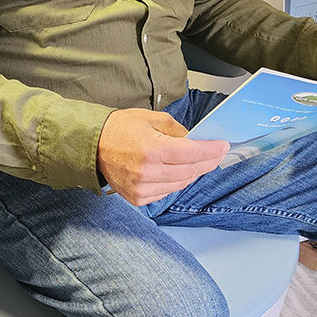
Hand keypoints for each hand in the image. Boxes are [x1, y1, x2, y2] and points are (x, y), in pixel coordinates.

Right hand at [97, 108, 229, 206]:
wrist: (93, 145)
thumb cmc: (120, 128)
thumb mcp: (152, 118)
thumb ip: (177, 130)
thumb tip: (196, 140)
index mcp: (151, 149)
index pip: (192, 153)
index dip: (211, 150)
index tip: (223, 146)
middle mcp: (147, 172)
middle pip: (190, 170)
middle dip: (208, 161)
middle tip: (218, 154)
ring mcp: (142, 188)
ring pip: (181, 183)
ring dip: (193, 172)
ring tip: (201, 162)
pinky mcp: (137, 198)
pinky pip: (166, 192)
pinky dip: (176, 182)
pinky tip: (178, 171)